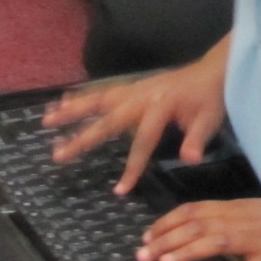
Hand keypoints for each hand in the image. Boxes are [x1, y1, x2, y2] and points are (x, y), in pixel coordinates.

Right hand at [43, 59, 225, 190]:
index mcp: (160, 107)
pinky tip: (63, 101)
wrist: (213, 70)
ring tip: (47, 121)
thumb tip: (191, 160)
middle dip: (82, 138)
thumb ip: (198, 139)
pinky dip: (83, 95)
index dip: (132, 166)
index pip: (143, 141)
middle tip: (57, 154)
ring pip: (98, 100)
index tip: (120, 190)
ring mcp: (134, 89)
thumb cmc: (211, 98)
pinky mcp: (133, 86)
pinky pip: (103, 91)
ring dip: (72, 111)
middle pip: (108, 119)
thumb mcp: (210, 119)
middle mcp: (142, 96)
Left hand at [135, 193, 260, 260]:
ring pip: (216, 243)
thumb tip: (206, 229)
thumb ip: (234, 219)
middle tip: (142, 255)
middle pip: (198, 226)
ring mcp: (259, 241)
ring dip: (187, 253)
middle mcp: (244, 220)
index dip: (167, 222)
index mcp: (239, 208)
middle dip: (167, 239)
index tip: (147, 235)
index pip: (195, 210)